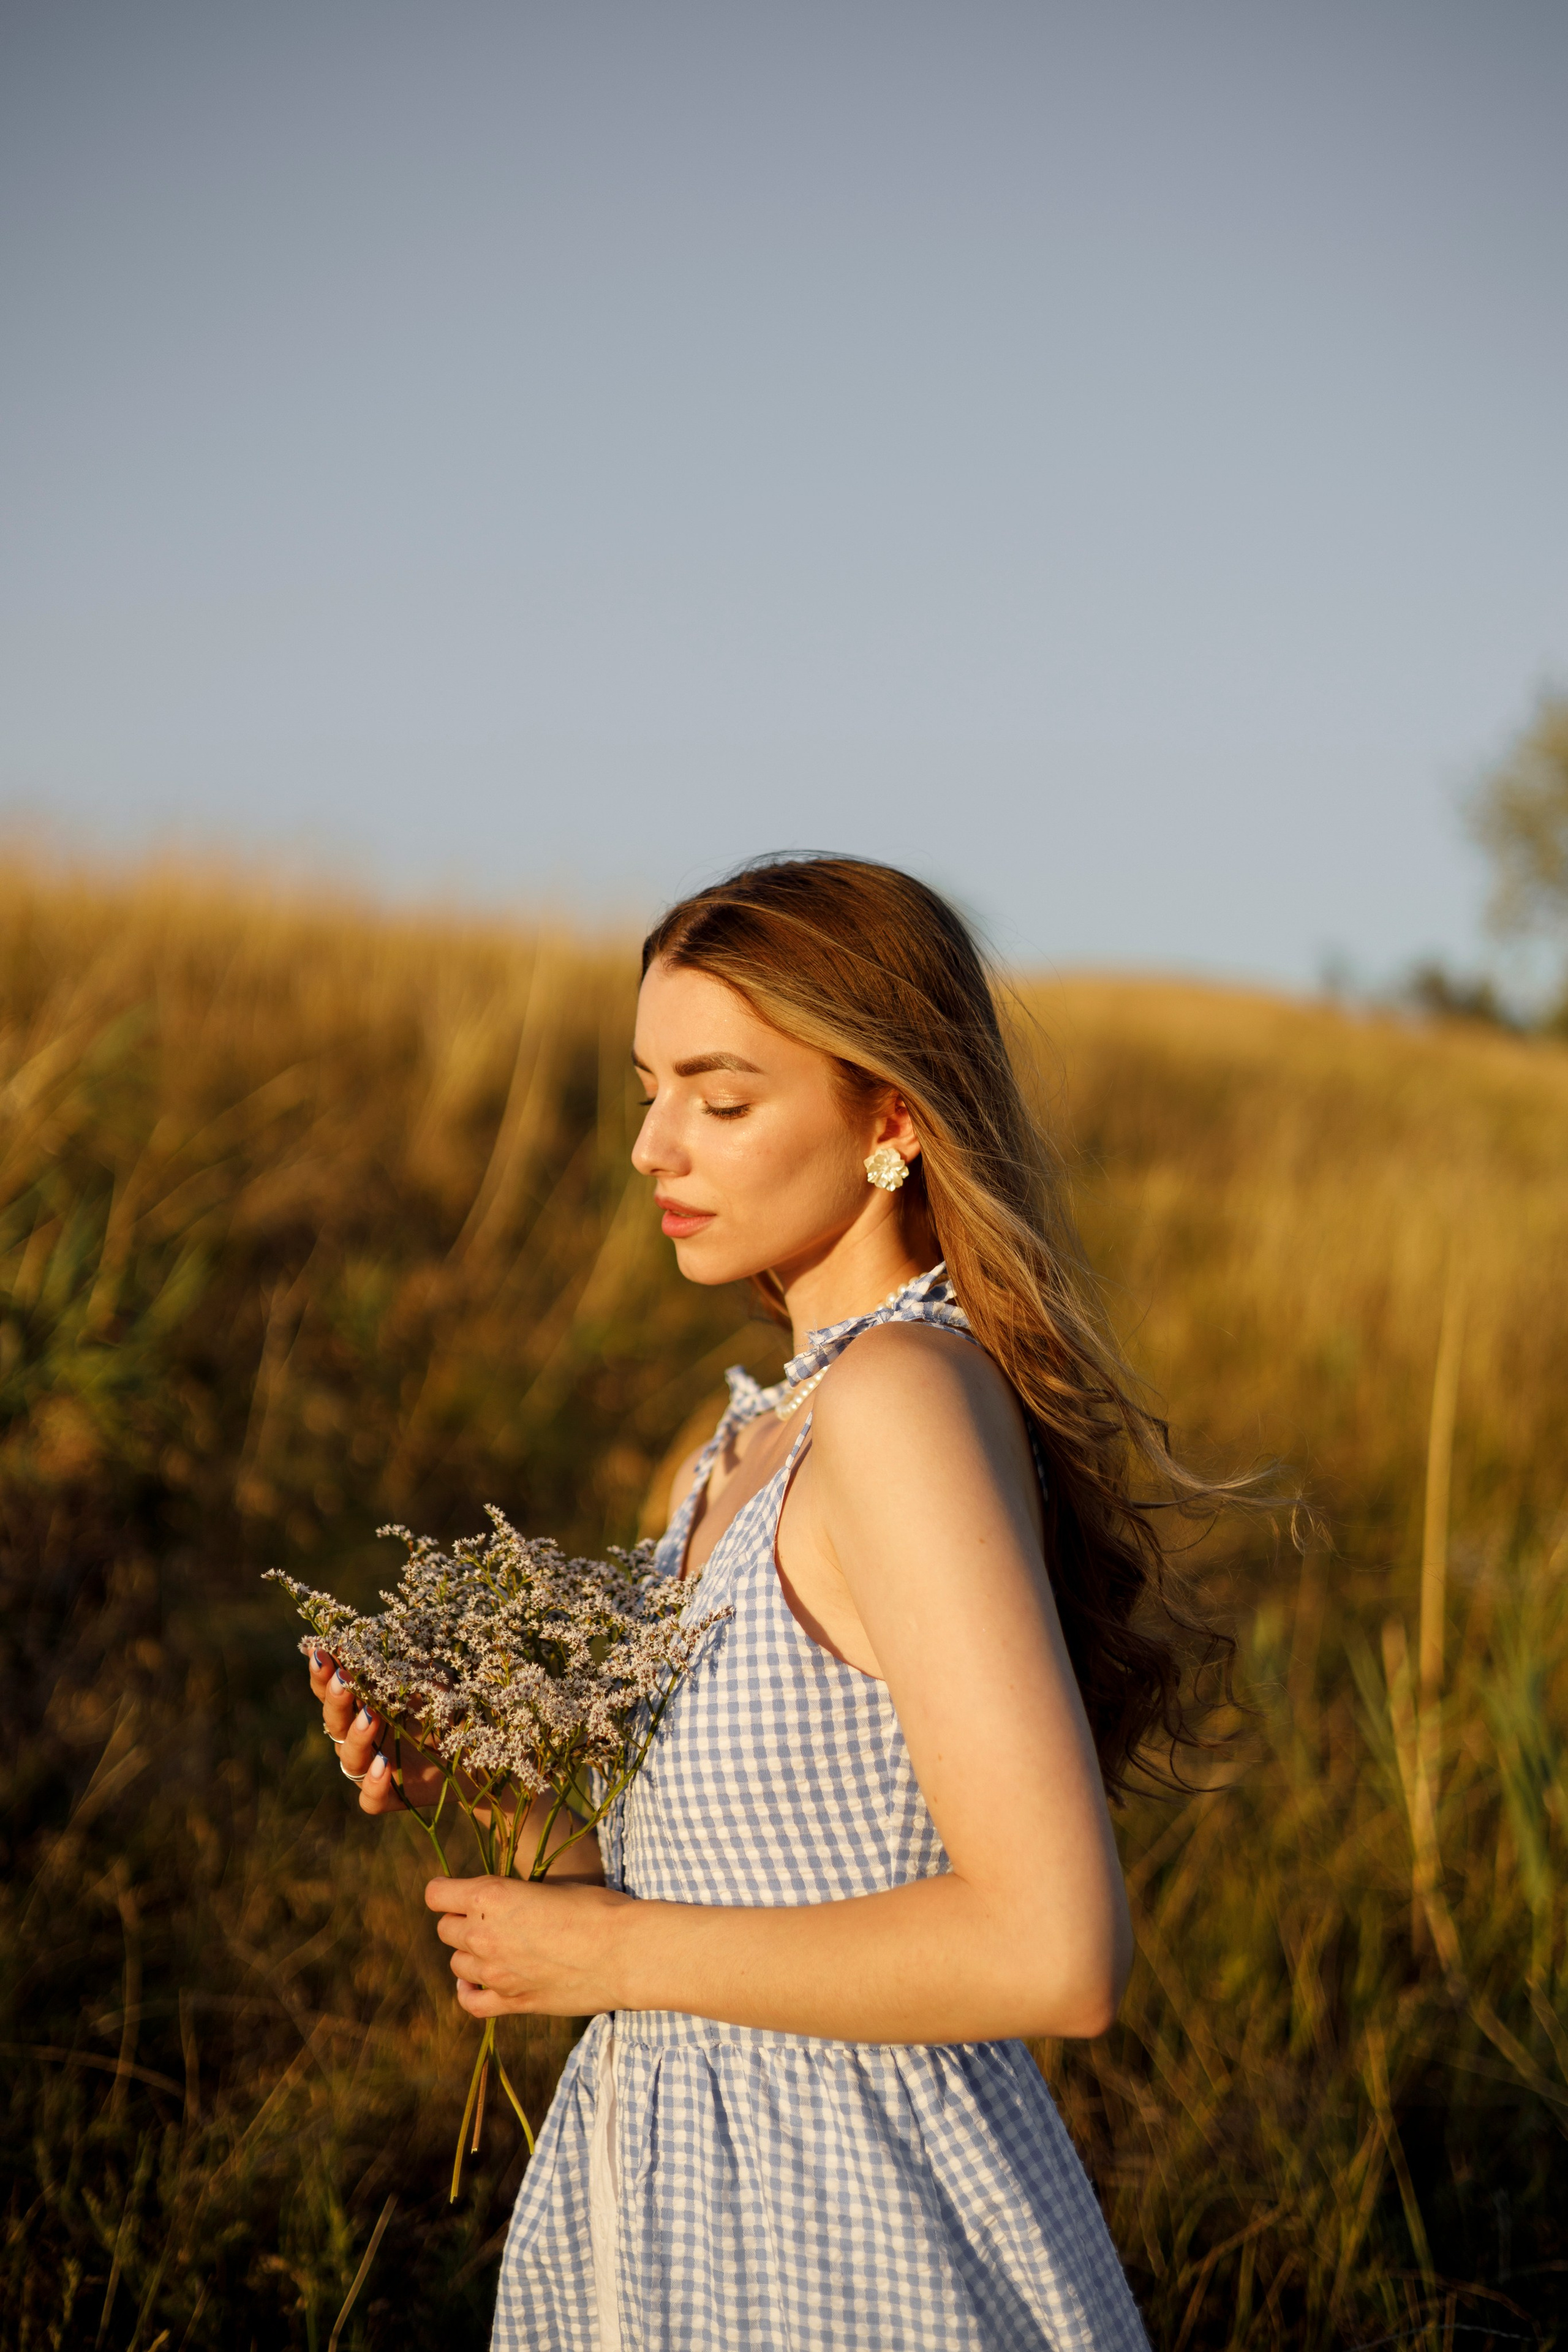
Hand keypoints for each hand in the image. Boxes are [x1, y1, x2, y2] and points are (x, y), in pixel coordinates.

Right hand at [306, 1647, 442, 1816]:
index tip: (320, 1651)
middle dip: (334, 1700)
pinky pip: (371, 1799)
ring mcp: (374, 1769)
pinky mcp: (392, 1797)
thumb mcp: (441, 1685)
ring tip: (370, 1717)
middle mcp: (363, 1738)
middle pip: (334, 1722)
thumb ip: (422, 1671)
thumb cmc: (454, 1713)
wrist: (480, 1758)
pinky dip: (373, 1784)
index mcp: (366, 1706)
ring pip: (349, 1759)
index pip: (335, 1689)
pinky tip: (384, 1766)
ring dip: (356, 1736)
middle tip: (341, 1680)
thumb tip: (401, 1655)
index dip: (323, 1672)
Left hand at [425, 1874, 633, 2017]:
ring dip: (470, 1954)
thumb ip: (514, 1897)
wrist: (623, 1952)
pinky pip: (471, 2002)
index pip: (436, 1894)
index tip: (460, 1892)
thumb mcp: (550, 1886)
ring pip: (457, 1963)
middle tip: (489, 1919)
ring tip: (496, 1948)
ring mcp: (494, 1973)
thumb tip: (503, 1905)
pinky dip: (470, 1992)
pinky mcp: (511, 2002)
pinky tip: (479, 1984)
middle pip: (445, 1929)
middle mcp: (483, 1934)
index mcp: (490, 1896)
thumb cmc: (596, 1908)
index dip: (446, 1891)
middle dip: (461, 1921)